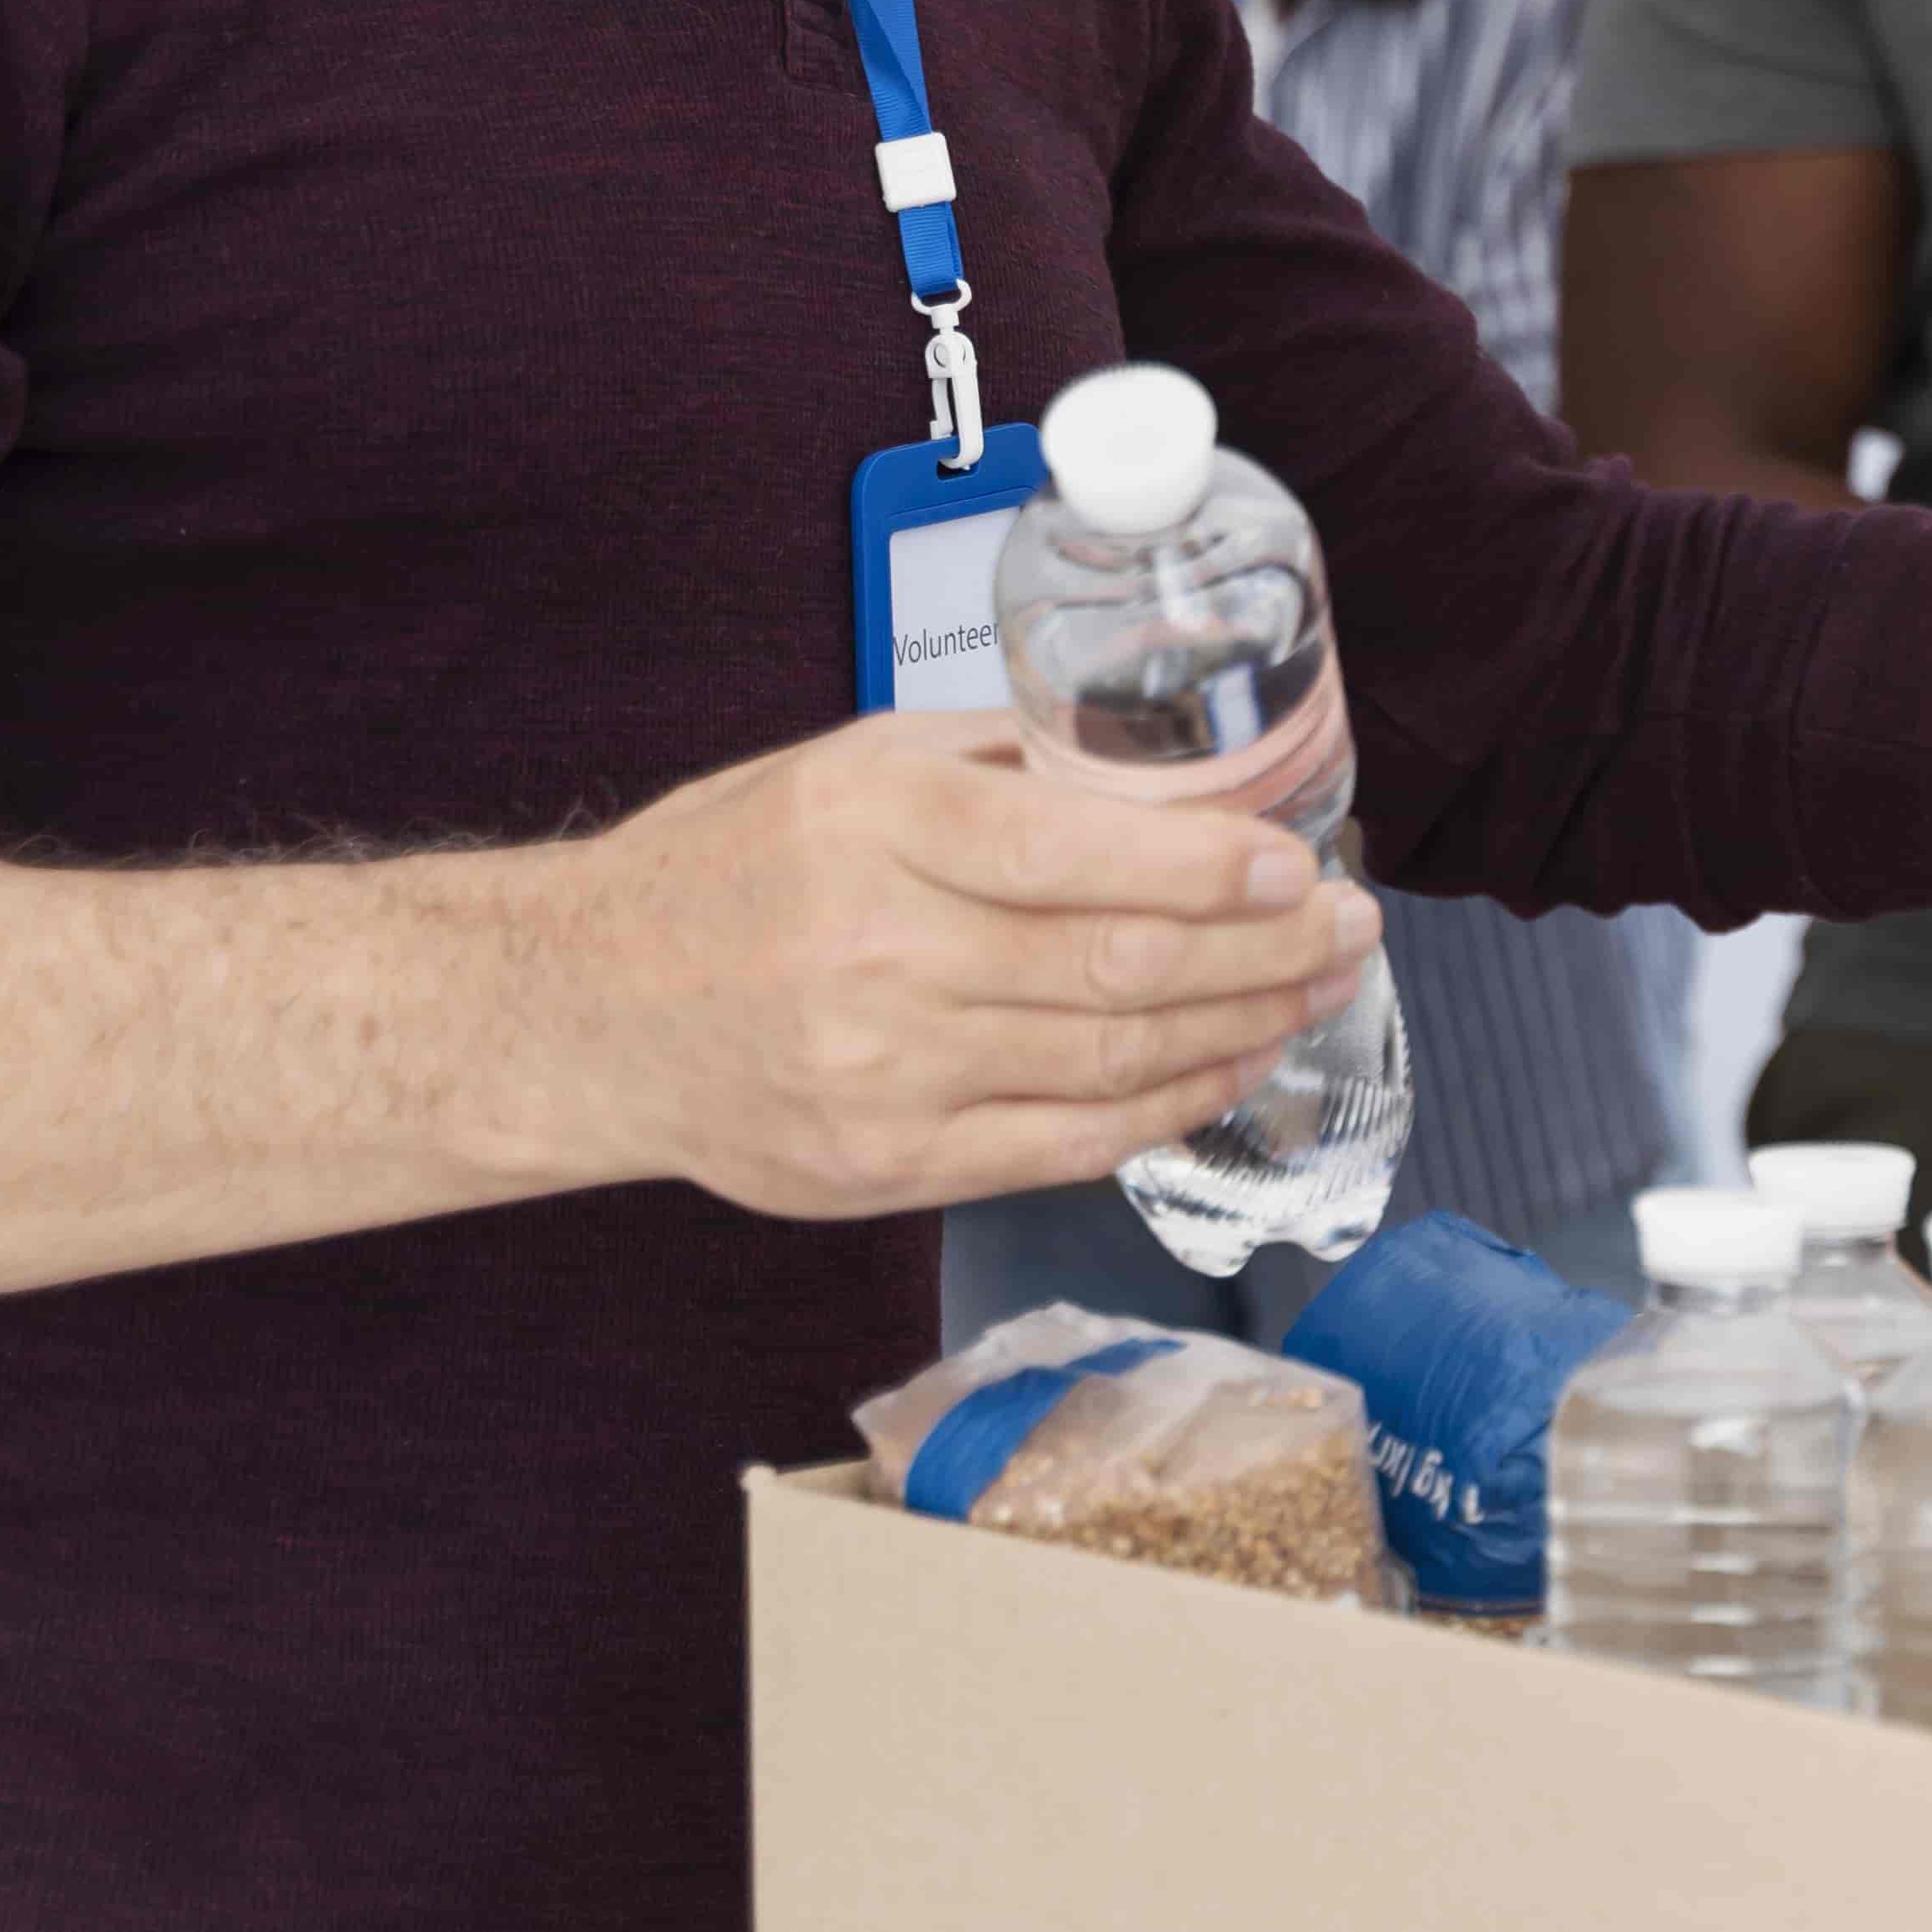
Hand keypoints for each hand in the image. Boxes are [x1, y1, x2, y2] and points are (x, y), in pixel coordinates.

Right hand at [531, 713, 1385, 1222]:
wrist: (583, 1009)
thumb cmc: (729, 870)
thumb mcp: (852, 765)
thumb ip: (1005, 766)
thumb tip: (1166, 769)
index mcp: (877, 826)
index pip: (1078, 853)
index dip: (1213, 866)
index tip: (1300, 865)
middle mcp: (880, 952)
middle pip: (1119, 966)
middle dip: (1266, 950)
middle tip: (1349, 929)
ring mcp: (882, 1074)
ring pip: (1112, 1060)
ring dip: (1242, 1028)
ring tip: (1315, 992)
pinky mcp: (885, 1166)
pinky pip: (1066, 1144)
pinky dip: (1169, 1108)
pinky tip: (1230, 1069)